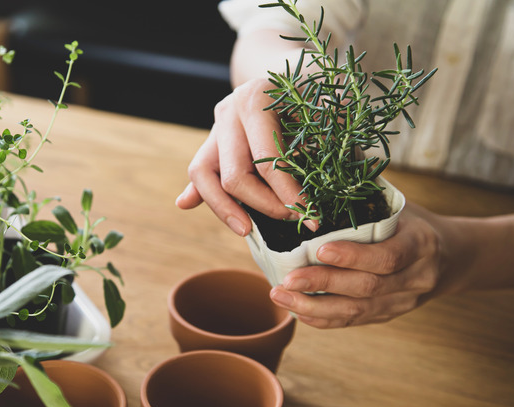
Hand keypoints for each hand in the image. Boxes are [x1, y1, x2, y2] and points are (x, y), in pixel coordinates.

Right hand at [175, 78, 312, 235]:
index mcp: (255, 100)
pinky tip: (187, 204)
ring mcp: (216, 125)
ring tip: (246, 230)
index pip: (267, 162)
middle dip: (264, 205)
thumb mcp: (326, 104)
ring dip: (224, 208)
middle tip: (293, 219)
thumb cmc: (314, 90)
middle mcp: (228, 111)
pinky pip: (200, 171)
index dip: (289, 194)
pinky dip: (197, 190)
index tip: (310, 215)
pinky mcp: (212, 140)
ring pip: (203, 174)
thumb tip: (325, 178)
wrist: (290, 67)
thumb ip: (326, 137)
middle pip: (234, 175)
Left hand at [268, 203, 465, 327]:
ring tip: (281, 296)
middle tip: (287, 279)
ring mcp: (403, 302)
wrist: (452, 258)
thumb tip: (321, 167)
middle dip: (323, 284)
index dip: (353, 256)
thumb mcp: (399, 205)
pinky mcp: (388, 315)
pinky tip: (297, 310)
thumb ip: (366, 195)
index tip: (319, 250)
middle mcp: (416, 278)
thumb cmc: (412, 223)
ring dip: (314, 307)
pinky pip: (354, 322)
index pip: (388, 256)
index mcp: (421, 244)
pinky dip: (324, 318)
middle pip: (367, 287)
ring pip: (357, 311)